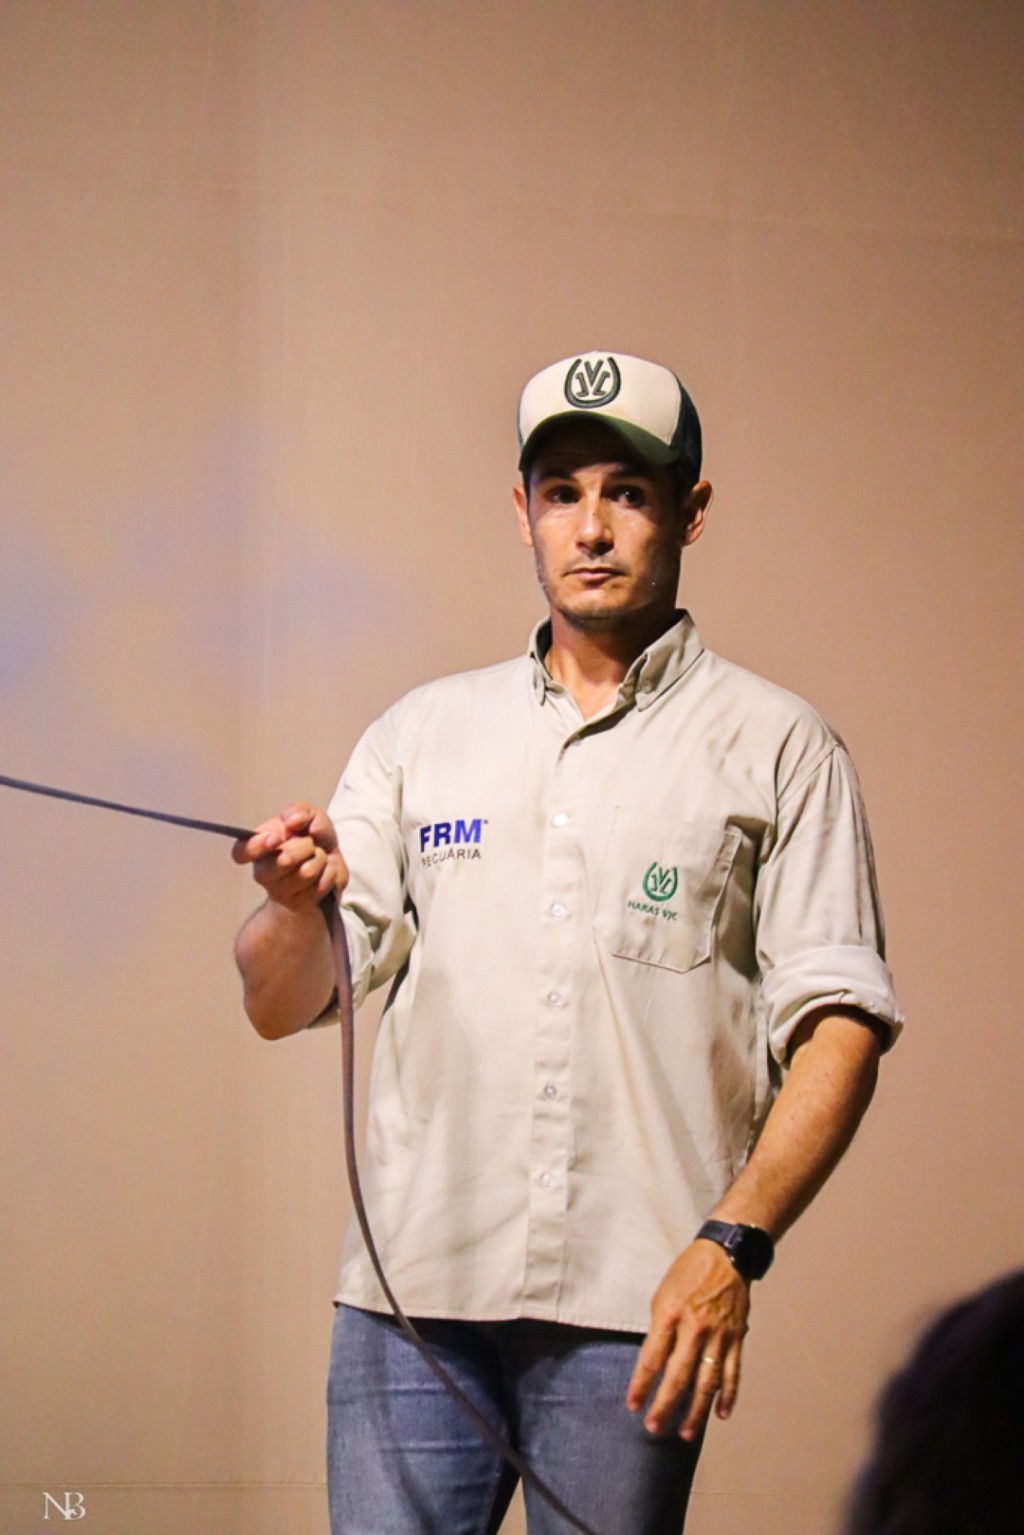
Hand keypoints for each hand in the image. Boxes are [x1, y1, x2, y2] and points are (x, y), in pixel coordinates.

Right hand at [231, 803, 347, 912]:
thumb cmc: (313, 839)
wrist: (330, 865)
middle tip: (310, 844)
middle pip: (283, 861)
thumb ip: (300, 811)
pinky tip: (325, 872)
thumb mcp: (310, 817)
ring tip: (319, 858)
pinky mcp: (299, 903)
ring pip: (306, 873)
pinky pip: (321, 885)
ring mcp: (280, 891)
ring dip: (321, 860)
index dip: (257, 846)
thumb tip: (294, 822)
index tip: (277, 838)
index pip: (241, 852)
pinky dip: (330, 873)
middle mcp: (264, 872)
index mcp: (259, 848)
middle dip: (306, 846)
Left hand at [626, 1239, 750, 1439]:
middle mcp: (695, 1327)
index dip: (640, 1385)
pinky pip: (733, 1372)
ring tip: (685, 1433)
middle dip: (665, 1405)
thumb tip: (654, 1362)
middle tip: (653, 1427)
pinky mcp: (737, 1338)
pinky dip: (728, 1396)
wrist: (726, 1254)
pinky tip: (720, 1415)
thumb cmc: (688, 1272)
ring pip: (707, 1382)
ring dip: (696, 1411)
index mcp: (670, 1314)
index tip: (632, 1406)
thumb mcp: (663, 1294)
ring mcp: (719, 1335)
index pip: (651, 1358)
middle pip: (678, 1376)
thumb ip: (659, 1329)